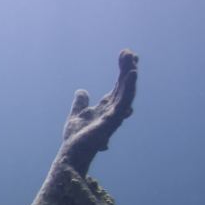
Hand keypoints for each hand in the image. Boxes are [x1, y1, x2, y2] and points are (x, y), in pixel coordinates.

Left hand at [59, 50, 137, 174]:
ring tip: (132, 59)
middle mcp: (114, 109)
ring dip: (130, 75)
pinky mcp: (112, 119)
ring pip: (126, 91)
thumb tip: (82, 90)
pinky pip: (124, 101)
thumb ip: (81, 102)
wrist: (72, 152)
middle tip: (130, 52)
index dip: (123, 71)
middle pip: (124, 86)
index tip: (125, 54)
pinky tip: (131, 74)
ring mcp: (115, 114)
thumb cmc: (77, 137)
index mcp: (107, 106)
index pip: (119, 85)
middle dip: (127, 69)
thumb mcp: (77, 114)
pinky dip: (129, 88)